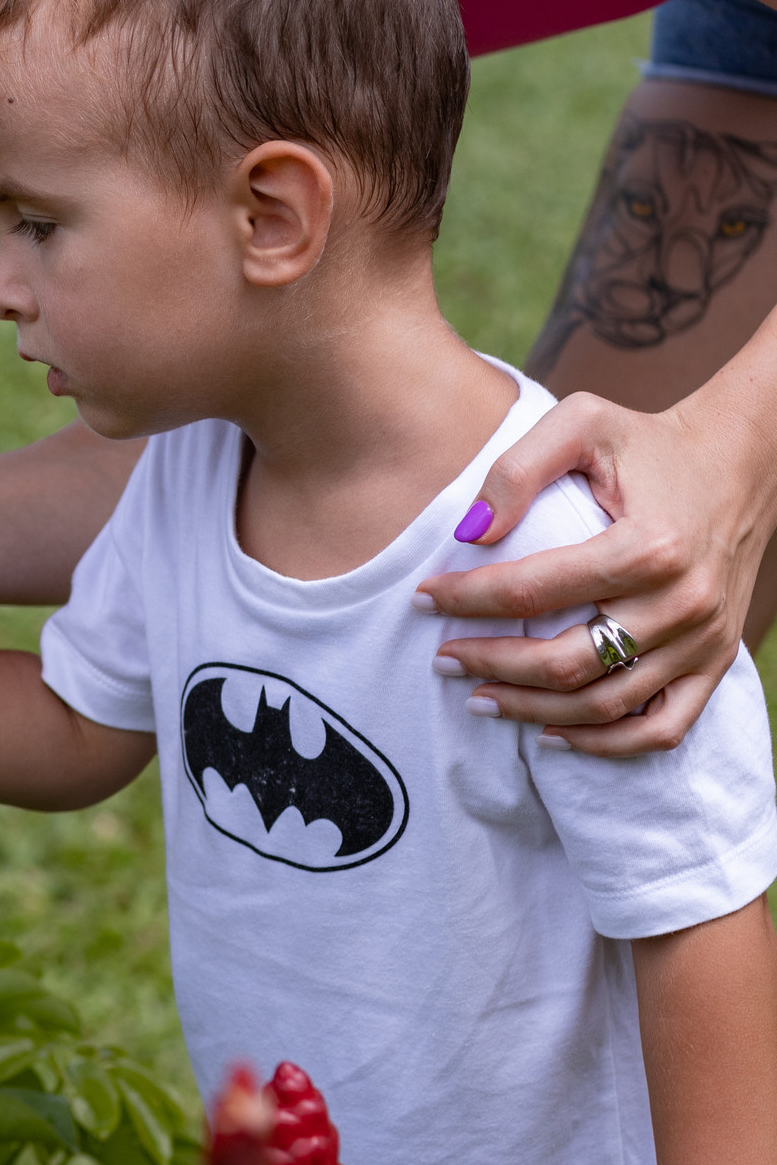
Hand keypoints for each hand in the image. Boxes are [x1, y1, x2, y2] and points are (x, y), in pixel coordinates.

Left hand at [413, 385, 776, 754]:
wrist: (741, 462)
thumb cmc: (648, 442)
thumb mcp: (583, 420)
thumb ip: (519, 469)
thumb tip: (469, 534)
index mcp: (650, 545)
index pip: (535, 590)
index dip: (468, 600)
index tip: (422, 598)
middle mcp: (682, 602)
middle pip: (566, 663)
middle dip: (491, 664)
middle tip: (441, 658)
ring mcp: (703, 639)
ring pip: (604, 704)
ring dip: (531, 711)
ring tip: (477, 699)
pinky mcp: (715, 661)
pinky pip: (661, 728)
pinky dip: (604, 744)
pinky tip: (551, 735)